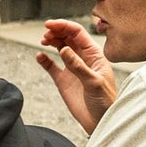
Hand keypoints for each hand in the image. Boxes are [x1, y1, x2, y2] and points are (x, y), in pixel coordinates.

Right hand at [33, 18, 117, 132]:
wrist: (101, 122)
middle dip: (56, 32)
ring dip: (51, 41)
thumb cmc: (106, 102)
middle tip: (45, 35)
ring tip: (43, 41)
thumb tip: (65, 49)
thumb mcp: (94, 82)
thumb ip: (79, 66)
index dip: (64, 26)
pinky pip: (51, 66)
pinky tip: (40, 56)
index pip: (78, 34)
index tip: (49, 25)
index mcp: (94, 55)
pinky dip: (44, 60)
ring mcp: (72, 69)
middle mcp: (83, 59)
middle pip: (68, 37)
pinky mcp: (64, 81)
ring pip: (60, 48)